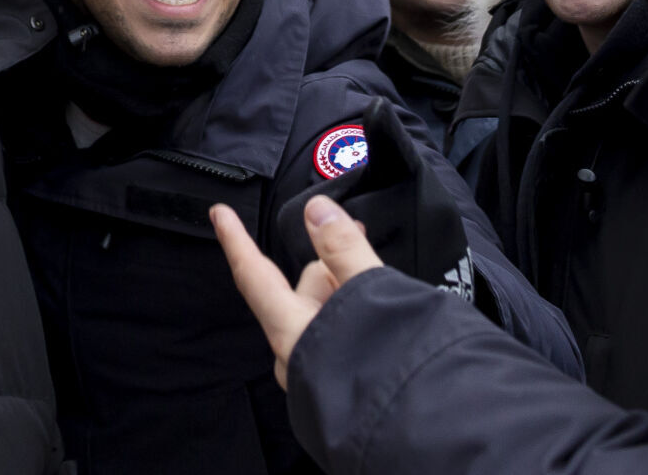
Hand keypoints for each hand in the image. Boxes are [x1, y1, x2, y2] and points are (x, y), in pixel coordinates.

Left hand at [212, 195, 383, 388]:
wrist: (430, 435)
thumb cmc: (397, 369)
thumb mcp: (371, 296)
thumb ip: (344, 250)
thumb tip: (317, 211)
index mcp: (292, 331)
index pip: (254, 276)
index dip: (235, 240)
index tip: (218, 214)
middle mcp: (295, 356)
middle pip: (300, 293)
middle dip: (331, 268)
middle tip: (363, 243)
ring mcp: (315, 375)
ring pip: (324, 317)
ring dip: (349, 295)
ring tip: (387, 293)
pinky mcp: (338, 387)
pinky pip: (338, 341)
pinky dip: (356, 321)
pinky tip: (386, 322)